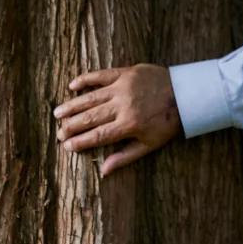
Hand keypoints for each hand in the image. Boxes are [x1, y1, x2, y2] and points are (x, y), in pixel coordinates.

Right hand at [53, 64, 181, 176]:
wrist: (185, 94)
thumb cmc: (168, 122)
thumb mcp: (150, 144)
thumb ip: (126, 156)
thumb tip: (104, 170)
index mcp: (129, 125)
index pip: (98, 135)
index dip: (80, 141)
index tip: (66, 146)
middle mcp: (122, 106)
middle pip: (90, 118)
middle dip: (71, 126)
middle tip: (58, 133)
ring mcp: (122, 88)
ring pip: (90, 97)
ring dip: (72, 106)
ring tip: (57, 114)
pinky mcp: (125, 73)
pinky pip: (100, 75)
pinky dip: (85, 80)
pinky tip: (72, 86)